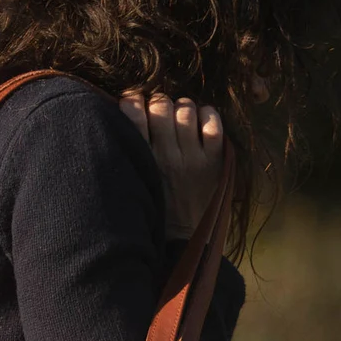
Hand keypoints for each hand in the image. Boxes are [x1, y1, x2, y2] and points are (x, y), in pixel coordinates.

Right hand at [119, 89, 226, 238]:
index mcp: (144, 161)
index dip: (133, 102)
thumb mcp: (135, 183)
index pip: (132, 114)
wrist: (185, 238)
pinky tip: (200, 122)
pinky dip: (207, 114)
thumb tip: (125, 114)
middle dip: (159, 104)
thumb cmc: (156, 207)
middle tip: (160, 113)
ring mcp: (193, 157)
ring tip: (181, 120)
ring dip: (182, 108)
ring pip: (185, 108)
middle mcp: (167, 156)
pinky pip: (212, 120)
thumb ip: (130, 153)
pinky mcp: (214, 160)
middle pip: (160, 105)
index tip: (134, 106)